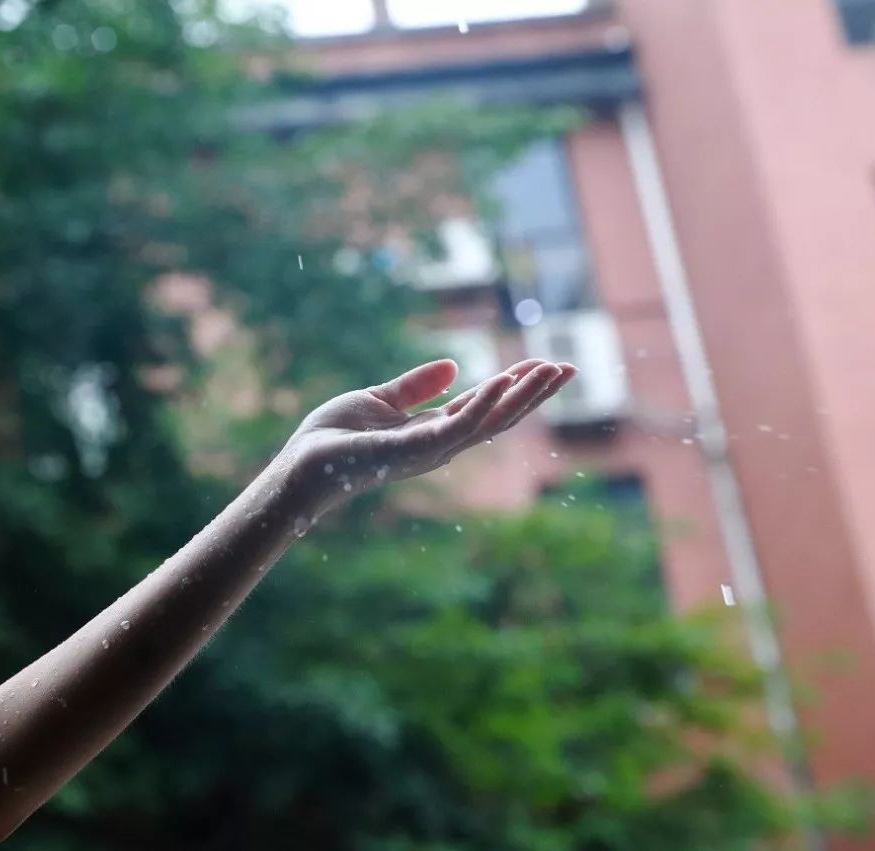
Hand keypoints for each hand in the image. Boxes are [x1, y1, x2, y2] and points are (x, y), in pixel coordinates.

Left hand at [282, 359, 575, 508]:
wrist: (303, 463)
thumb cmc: (333, 437)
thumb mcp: (380, 399)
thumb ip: (416, 386)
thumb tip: (453, 365)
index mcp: (434, 430)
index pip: (486, 406)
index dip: (517, 385)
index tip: (547, 363)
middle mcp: (440, 443)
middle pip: (499, 416)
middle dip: (535, 393)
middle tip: (571, 367)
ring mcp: (432, 449)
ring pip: (489, 420)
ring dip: (523, 395)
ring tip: (552, 368)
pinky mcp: (416, 449)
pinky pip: (459, 424)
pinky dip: (484, 403)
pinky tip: (506, 379)